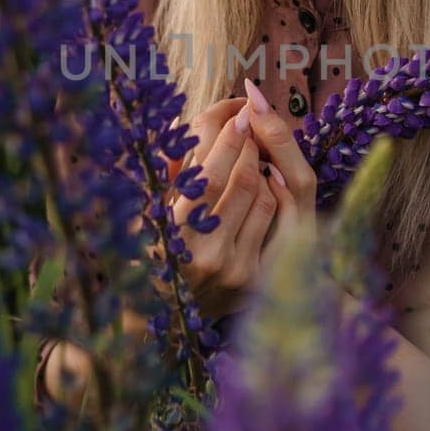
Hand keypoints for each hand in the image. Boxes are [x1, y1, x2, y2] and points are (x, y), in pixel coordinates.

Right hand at [156, 85, 315, 321]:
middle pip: (243, 181)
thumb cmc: (158, 254)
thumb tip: (186, 126)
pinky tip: (268, 178)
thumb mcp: (152, 215)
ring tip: (255, 149)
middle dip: (251, 144)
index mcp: (172, 236)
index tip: (238, 114)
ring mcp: (235, 268)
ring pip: (265, 196)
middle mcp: (206, 254)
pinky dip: (276, 192)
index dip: (227, 141)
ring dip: (265, 165)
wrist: (172, 317)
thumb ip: (168, 176)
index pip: (208, 177)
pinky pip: (277, 219)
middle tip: (250, 122)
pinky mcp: (257, 279)